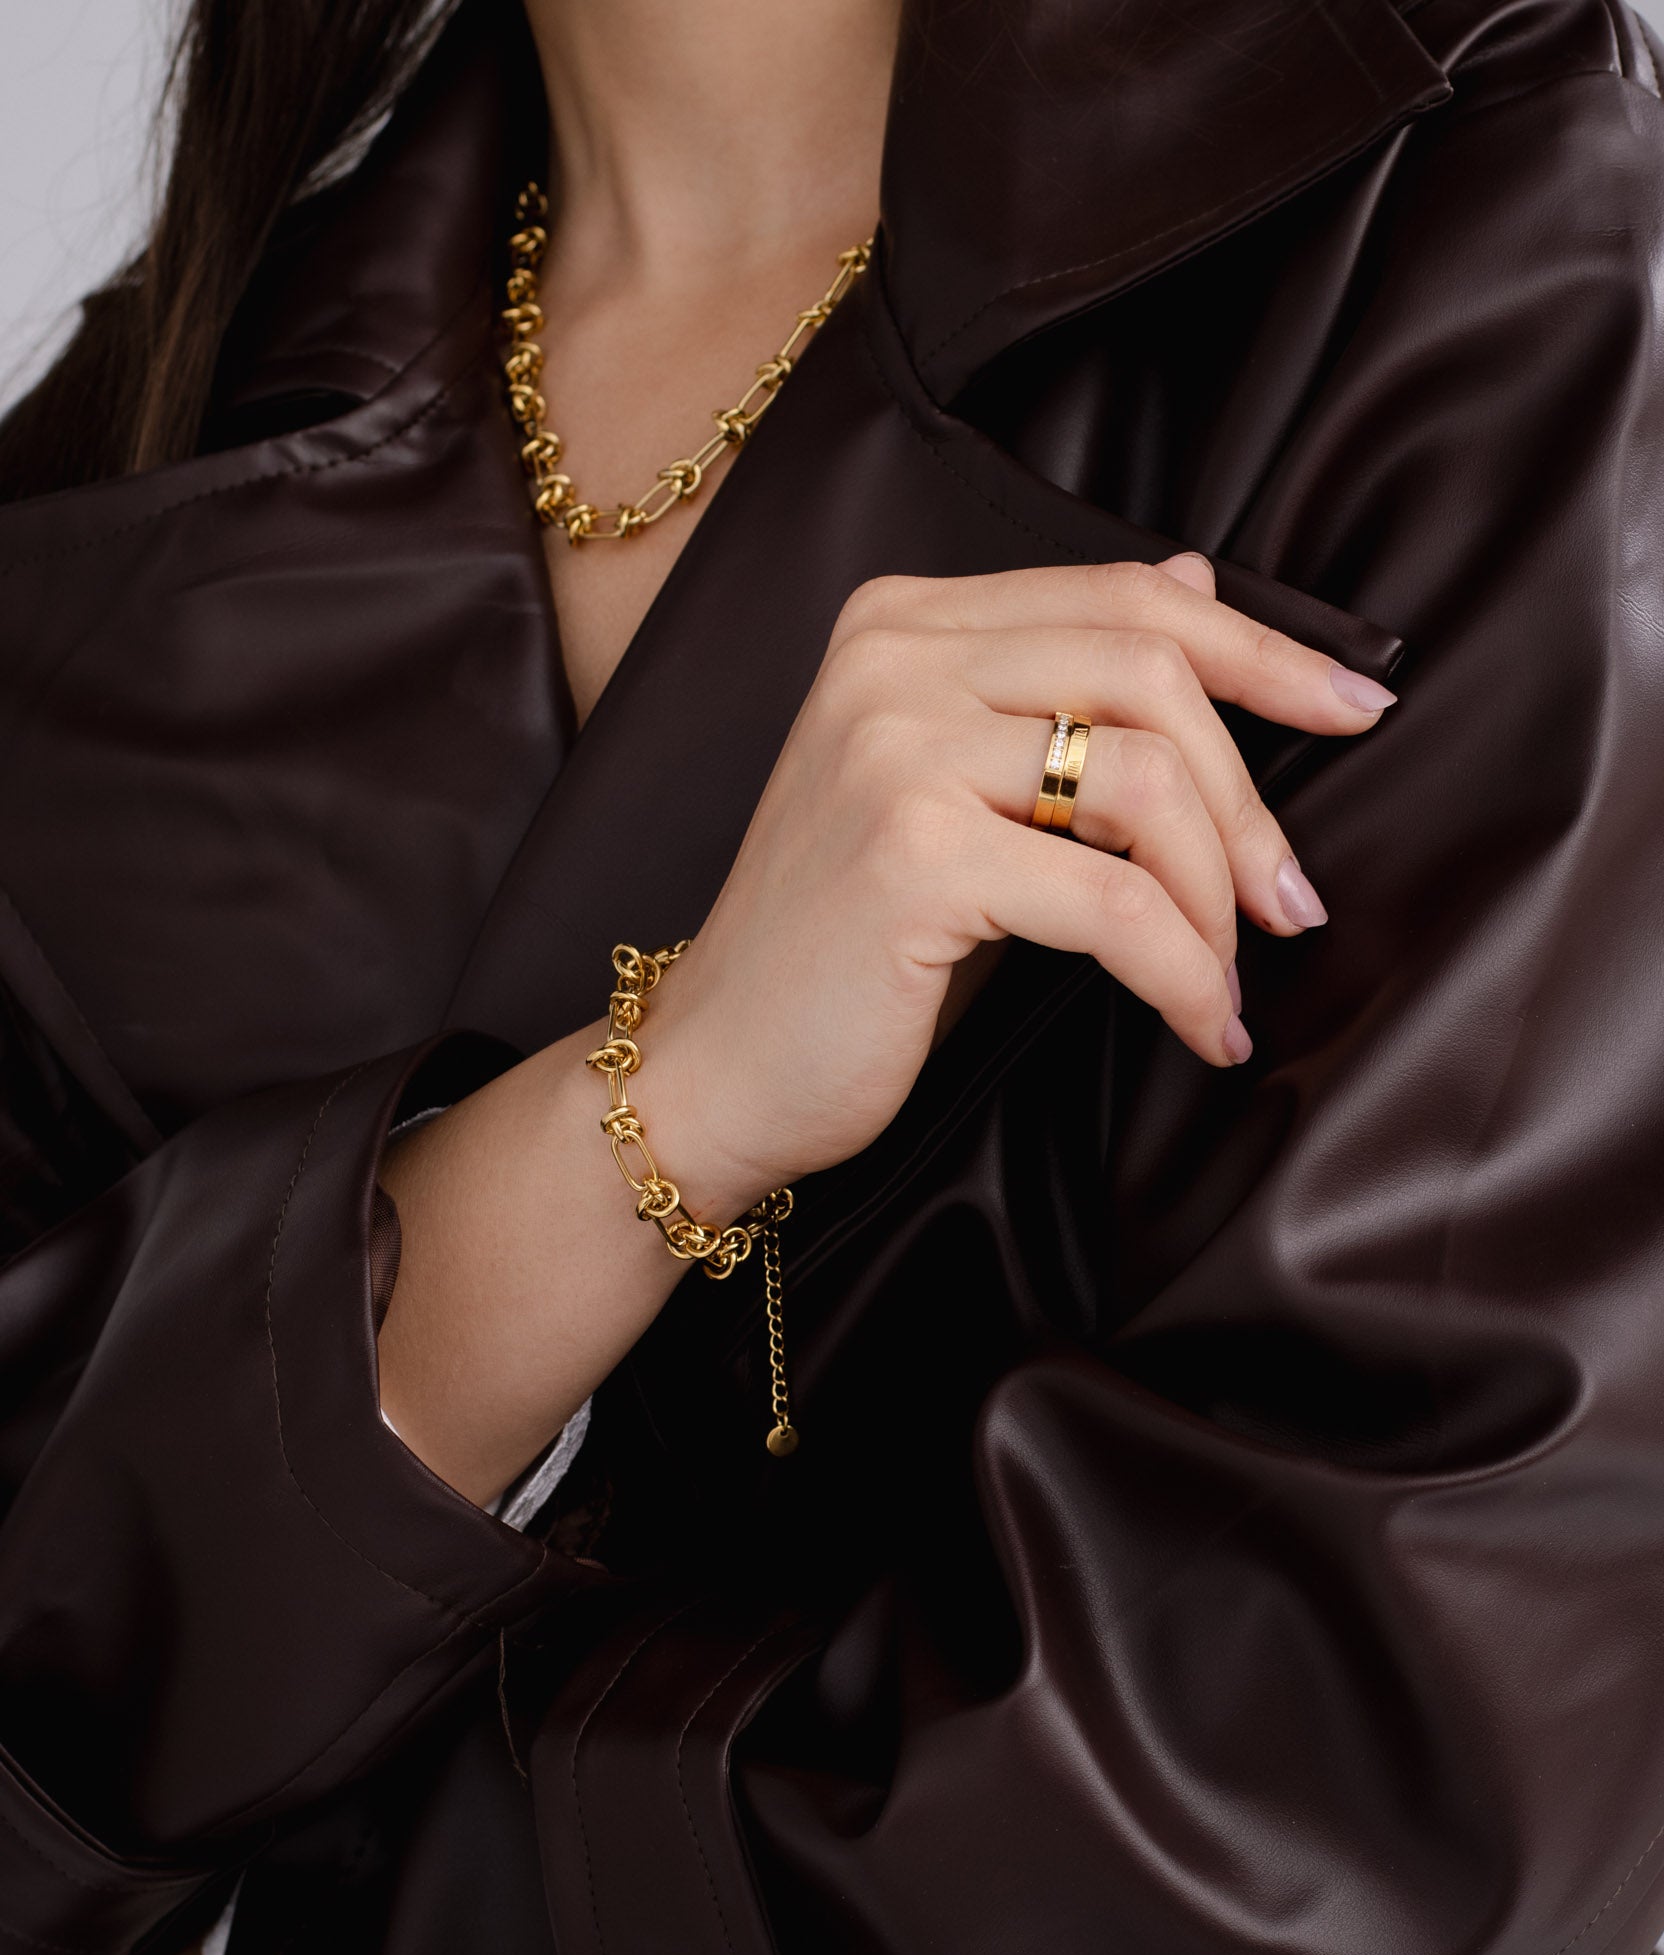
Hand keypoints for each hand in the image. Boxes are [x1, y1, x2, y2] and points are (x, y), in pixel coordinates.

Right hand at [640, 554, 1394, 1216]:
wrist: (716, 1068)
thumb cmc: (845, 945)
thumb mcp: (954, 791)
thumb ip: (1058, 684)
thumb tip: (1197, 583)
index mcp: (903, 622)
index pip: (1124, 596)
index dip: (1262, 651)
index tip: (1356, 708)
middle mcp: (891, 660)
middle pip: (1151, 669)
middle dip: (1253, 795)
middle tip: (1291, 899)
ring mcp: (893, 747)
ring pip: (1145, 781)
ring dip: (1218, 895)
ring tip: (1229, 973)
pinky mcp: (910, 855)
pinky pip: (1112, 904)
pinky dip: (1181, 973)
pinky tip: (1200, 1025)